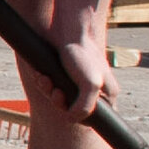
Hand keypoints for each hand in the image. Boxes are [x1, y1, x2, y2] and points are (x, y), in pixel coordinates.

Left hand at [38, 0, 115, 121]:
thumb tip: (72, 119)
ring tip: (45, 80)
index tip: (68, 111)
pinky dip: (43, 82)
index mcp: (107, 93)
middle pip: (72, 108)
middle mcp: (93, 88)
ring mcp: (76, 81)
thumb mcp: (90, 84)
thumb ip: (84, 107)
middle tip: (56, 92)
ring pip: (59, 96)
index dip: (78, 117)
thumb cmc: (82, 54)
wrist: (67, 29)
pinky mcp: (63, 73)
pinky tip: (41, 75)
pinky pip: (50, 84)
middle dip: (59, 101)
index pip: (93, 117)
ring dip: (48, 91)